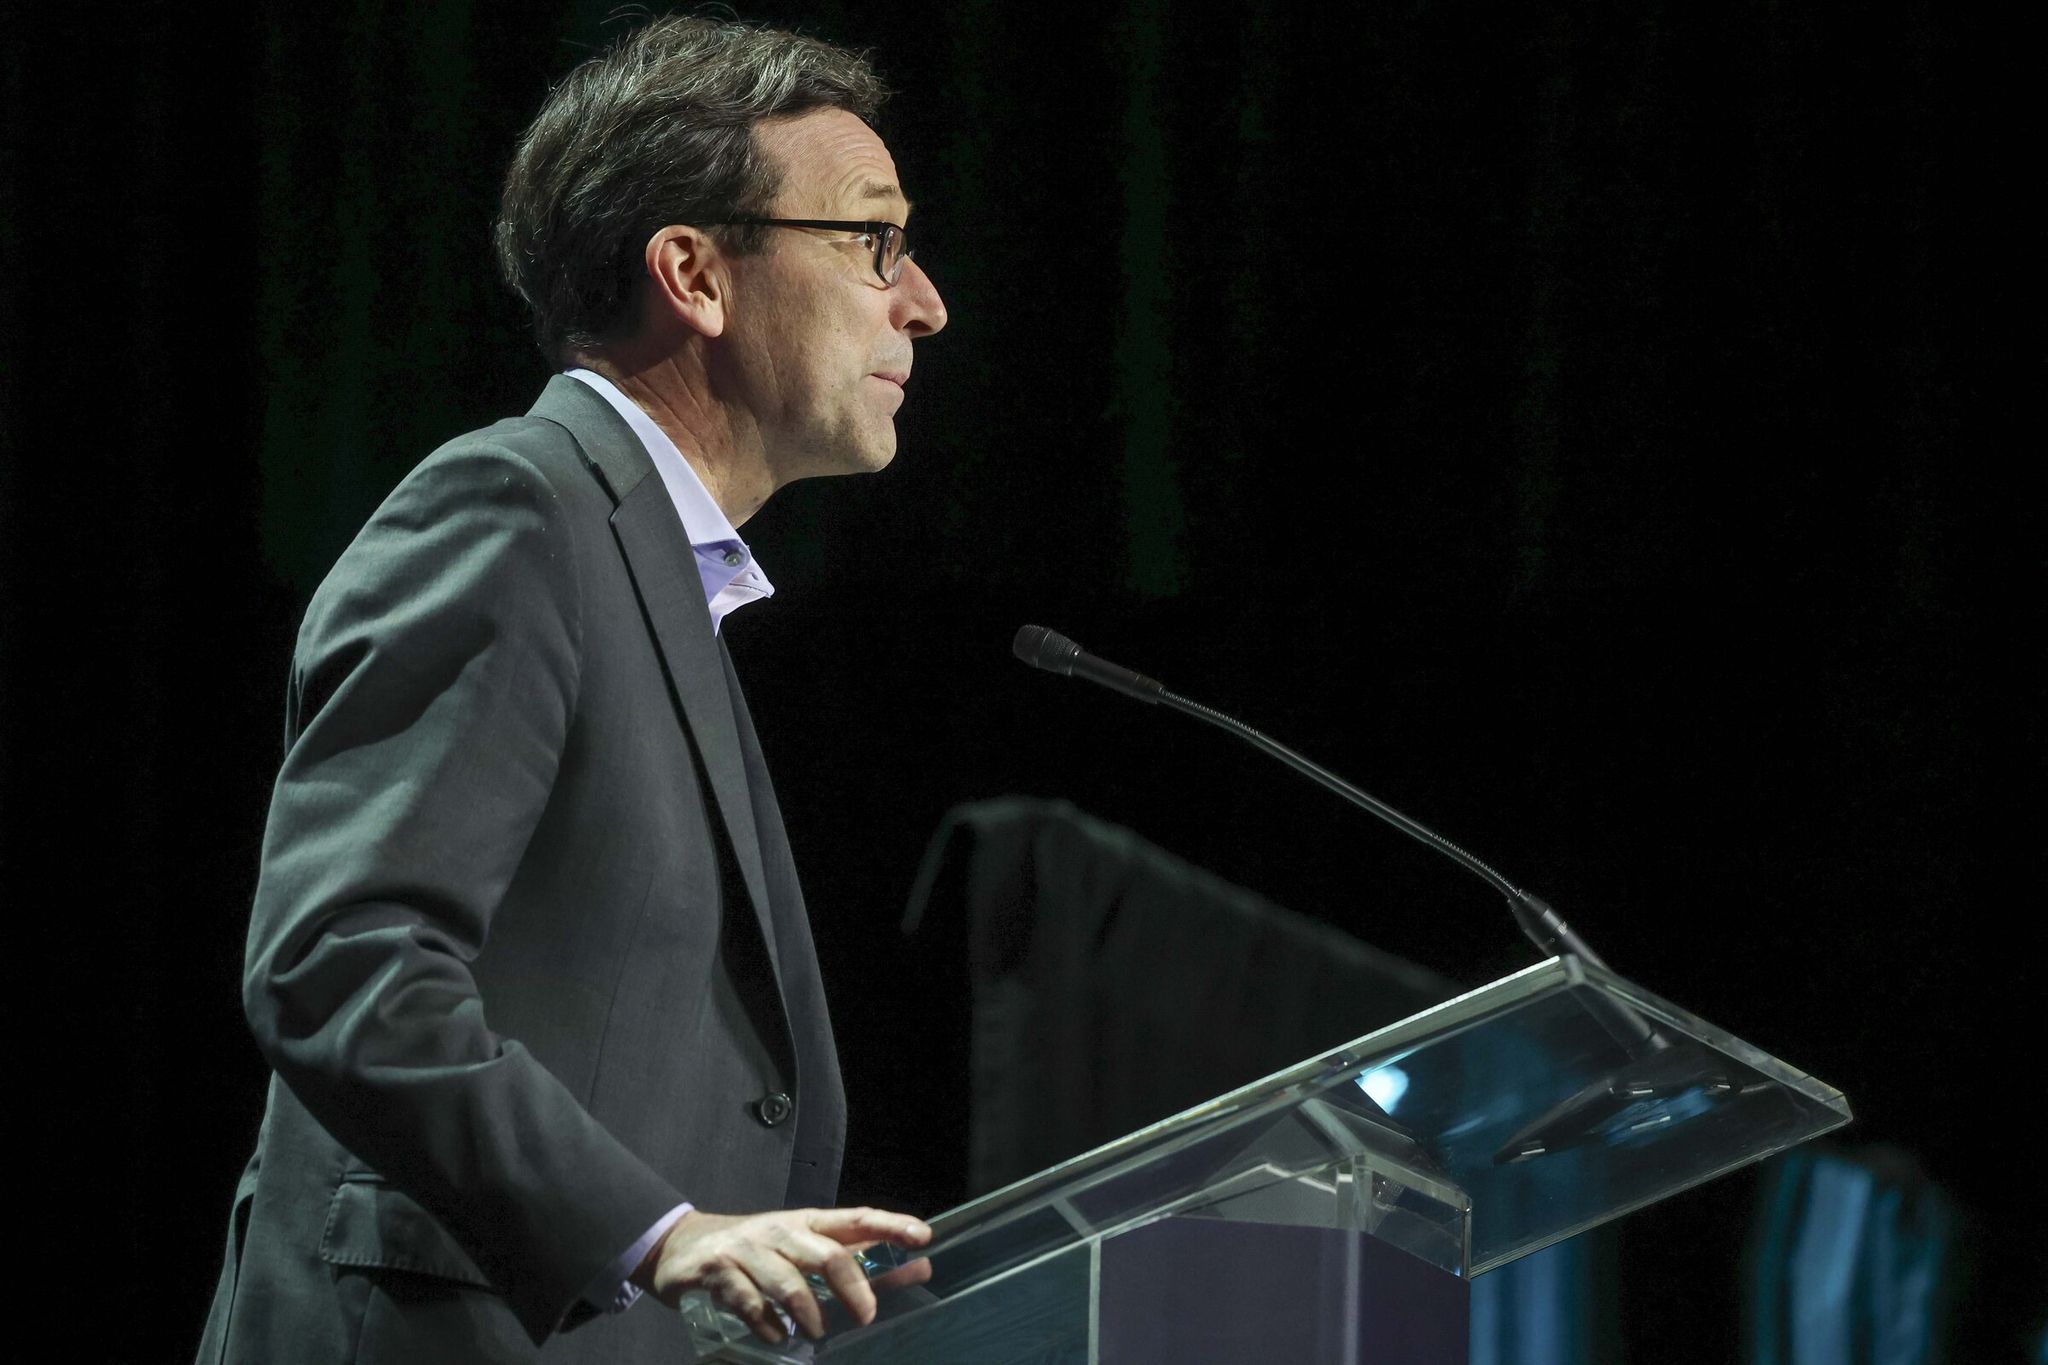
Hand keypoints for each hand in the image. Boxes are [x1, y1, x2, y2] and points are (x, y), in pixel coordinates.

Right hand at [632, 1206, 932, 1344]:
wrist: (682, 1247)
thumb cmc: (758, 1251)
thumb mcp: (805, 1251)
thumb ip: (861, 1263)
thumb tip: (919, 1268)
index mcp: (808, 1222)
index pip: (857, 1218)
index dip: (891, 1225)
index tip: (924, 1238)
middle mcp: (781, 1230)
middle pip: (827, 1254)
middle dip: (852, 1288)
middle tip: (866, 1317)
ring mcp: (748, 1249)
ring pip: (788, 1281)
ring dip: (809, 1312)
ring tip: (819, 1332)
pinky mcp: (718, 1271)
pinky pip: (748, 1300)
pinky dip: (768, 1324)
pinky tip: (780, 1337)